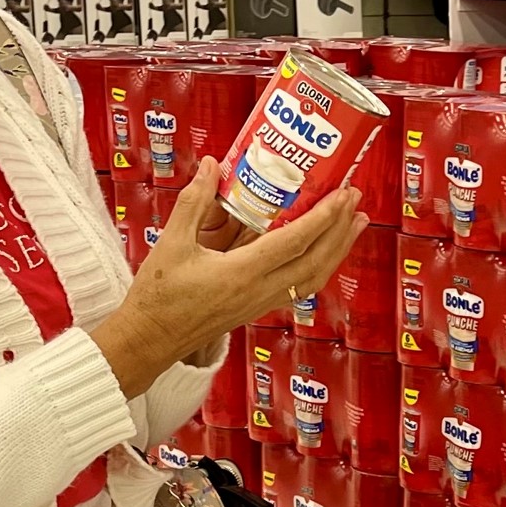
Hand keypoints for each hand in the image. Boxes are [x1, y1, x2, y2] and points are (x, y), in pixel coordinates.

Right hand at [93, 158, 366, 397]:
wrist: (150, 341)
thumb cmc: (158, 297)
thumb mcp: (171, 243)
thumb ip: (194, 201)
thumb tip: (212, 165)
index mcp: (242, 273)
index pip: (295, 242)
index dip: (323, 217)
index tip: (343, 194)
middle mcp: (260, 290)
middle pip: (316, 260)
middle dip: (341, 229)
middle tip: (356, 199)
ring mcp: (262, 302)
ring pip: (314, 277)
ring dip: (338, 249)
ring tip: (354, 224)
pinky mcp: (258, 308)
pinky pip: (300, 287)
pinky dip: (319, 266)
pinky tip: (324, 252)